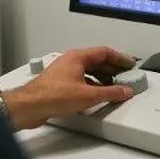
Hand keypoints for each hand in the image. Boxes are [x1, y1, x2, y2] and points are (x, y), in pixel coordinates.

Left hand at [2, 47, 136, 129]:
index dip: (120, 58)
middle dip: (113, 68)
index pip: (105, 52)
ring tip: (113, 86)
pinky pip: (82, 79)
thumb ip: (110, 93)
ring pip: (89, 70)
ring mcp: (64, 72)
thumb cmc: (51, 95)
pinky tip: (96, 94)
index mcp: (78, 57)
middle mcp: (70, 61)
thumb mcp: (89, 95)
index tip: (130, 64)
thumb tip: (124, 91)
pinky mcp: (60, 83)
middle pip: (98, 60)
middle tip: (125, 75)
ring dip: (103, 77)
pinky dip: (93, 84)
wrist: (29, 106)